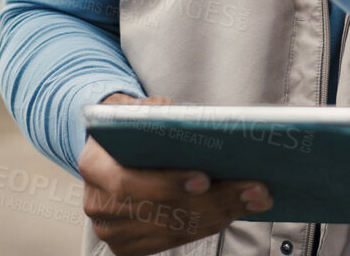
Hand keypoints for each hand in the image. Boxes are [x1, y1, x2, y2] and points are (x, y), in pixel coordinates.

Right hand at [79, 94, 272, 255]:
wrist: (111, 151)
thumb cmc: (129, 127)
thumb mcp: (136, 108)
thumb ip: (154, 112)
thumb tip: (186, 119)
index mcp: (93, 166)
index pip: (127, 183)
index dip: (167, 184)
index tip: (205, 178)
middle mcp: (98, 205)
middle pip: (160, 212)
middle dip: (213, 200)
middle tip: (254, 187)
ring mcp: (112, 231)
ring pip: (174, 230)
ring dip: (221, 214)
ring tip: (256, 197)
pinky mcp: (129, 247)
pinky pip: (175, 241)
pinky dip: (208, 225)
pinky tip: (234, 209)